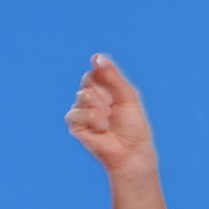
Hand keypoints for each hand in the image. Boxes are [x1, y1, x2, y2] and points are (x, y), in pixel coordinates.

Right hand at [65, 53, 156, 174]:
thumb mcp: (127, 96)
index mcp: (103, 89)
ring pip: (83, 96)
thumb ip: (112, 76)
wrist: (131, 151)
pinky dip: (93, 120)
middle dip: (106, 96)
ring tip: (108, 122)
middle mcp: (90, 98)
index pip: (95, 72)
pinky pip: (76, 113)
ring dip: (101, 110)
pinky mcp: (75, 124)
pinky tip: (101, 129)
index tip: (117, 96)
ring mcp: (81, 110)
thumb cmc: (133, 126)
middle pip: (88, 81)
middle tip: (114, 111)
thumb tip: (96, 57)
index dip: (107, 80)